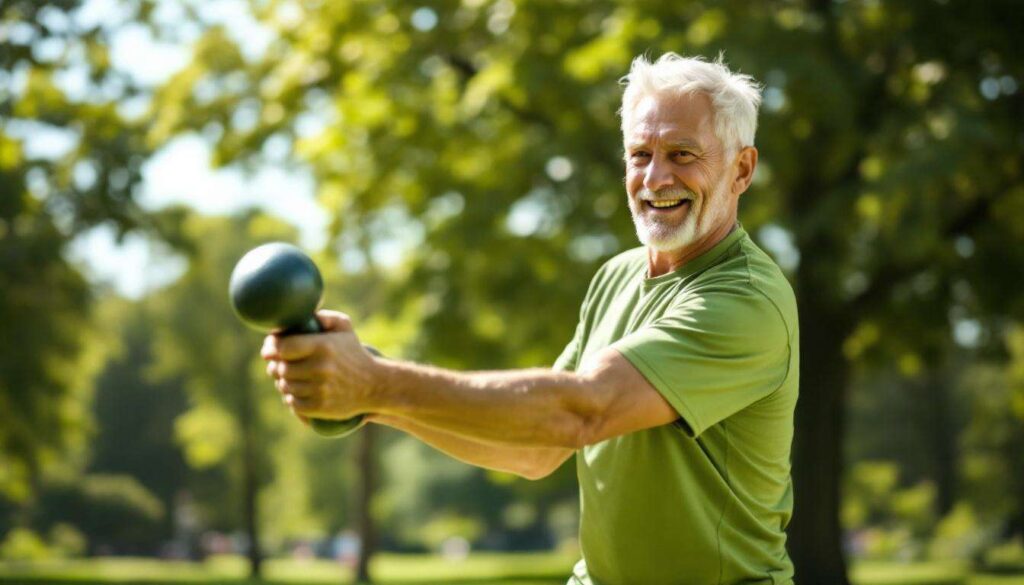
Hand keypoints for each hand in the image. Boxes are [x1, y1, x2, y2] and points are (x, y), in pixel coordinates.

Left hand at [261, 310, 380, 421]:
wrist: (375, 384)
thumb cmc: (354, 352)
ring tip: (289, 377)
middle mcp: (320, 368)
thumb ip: (322, 316)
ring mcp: (320, 389)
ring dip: (282, 381)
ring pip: (284, 386)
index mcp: (323, 346)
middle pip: (280, 368)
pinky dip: (291, 398)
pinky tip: (297, 391)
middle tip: (278, 363)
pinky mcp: (320, 407)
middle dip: (275, 365)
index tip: (270, 347)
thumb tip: (296, 316)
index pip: (282, 347)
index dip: (271, 346)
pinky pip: (292, 403)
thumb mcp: (344, 327)